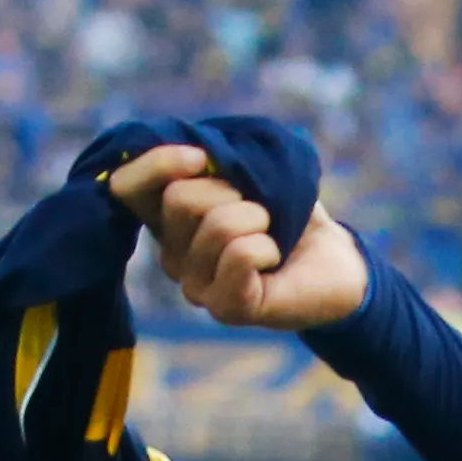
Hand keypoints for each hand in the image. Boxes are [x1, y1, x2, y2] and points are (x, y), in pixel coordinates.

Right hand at [106, 144, 372, 328]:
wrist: (335, 259)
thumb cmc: (289, 213)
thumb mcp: (248, 172)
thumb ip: (213, 158)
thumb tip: (194, 151)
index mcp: (167, 221)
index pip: (126, 187)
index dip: (156, 163)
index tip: (202, 156)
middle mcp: (172, 257)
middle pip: (179, 198)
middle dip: (230, 189)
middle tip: (256, 208)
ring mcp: (195, 288)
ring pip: (214, 225)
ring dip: (256, 217)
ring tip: (270, 233)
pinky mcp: (228, 309)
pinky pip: (240, 254)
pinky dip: (266, 244)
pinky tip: (274, 258)